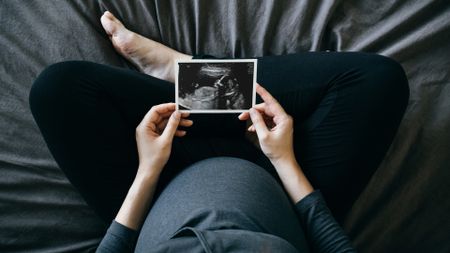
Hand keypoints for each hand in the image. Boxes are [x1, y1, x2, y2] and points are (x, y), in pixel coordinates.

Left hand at [135, 103, 191, 176]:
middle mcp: (146, 128)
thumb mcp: (166, 140)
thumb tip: (177, 114)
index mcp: (144, 127)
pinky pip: (165, 130)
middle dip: (175, 115)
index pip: (156, 111)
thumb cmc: (154, 159)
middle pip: (162, 116)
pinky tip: (182, 132)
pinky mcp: (155, 138)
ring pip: (165, 123)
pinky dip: (174, 130)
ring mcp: (150, 133)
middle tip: (186, 114)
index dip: (167, 107)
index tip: (178, 106)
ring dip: (176, 123)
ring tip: (188, 123)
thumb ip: (172, 125)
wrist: (150, 172)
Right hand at [239, 84, 312, 202]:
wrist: (283, 162)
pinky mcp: (278, 128)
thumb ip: (257, 121)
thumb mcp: (264, 136)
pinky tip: (252, 129)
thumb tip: (252, 111)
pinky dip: (259, 124)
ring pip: (265, 115)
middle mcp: (283, 119)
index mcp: (283, 119)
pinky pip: (267, 121)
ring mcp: (281, 123)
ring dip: (255, 118)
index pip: (271, 102)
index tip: (256, 86)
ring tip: (245, 122)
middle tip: (242, 115)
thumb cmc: (277, 151)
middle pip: (266, 109)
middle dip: (254, 111)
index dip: (263, 93)